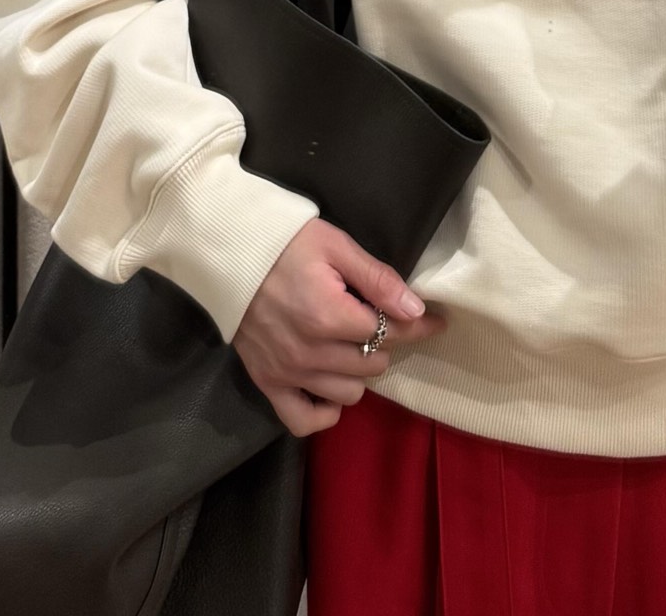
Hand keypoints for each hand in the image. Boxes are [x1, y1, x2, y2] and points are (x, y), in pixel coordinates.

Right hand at [232, 216, 447, 437]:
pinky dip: (324, 411)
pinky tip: (331, 386)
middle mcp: (310, 353)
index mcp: (329, 315)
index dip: (418, 325)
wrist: (230, 255)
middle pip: (373, 364)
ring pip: (349, 394)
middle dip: (384, 342)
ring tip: (351, 346)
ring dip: (359, 372)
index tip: (435, 321)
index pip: (390, 332)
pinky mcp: (267, 384)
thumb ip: (377, 279)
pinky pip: (304, 421)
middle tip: (377, 320)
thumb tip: (416, 309)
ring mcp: (287, 373)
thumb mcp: (336, 246)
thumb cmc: (287, 244)